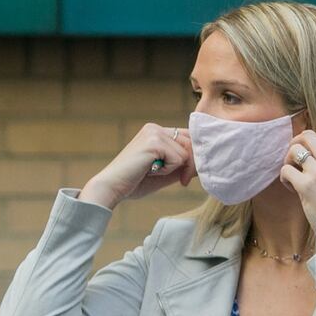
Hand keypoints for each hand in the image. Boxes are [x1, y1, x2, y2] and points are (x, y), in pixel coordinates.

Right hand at [79, 123, 195, 208]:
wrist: (112, 187)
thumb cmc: (135, 182)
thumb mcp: (165, 171)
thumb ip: (182, 165)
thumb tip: (204, 163)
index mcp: (155, 132)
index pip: (188, 139)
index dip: (191, 158)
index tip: (185, 177)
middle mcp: (155, 128)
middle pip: (191, 144)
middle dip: (190, 165)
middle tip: (182, 181)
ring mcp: (154, 132)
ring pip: (186, 152)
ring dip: (175, 168)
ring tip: (154, 172)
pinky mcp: (154, 142)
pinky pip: (178, 158)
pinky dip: (168, 170)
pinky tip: (150, 171)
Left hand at [279, 130, 315, 231]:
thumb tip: (304, 150)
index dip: (304, 144)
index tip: (302, 158)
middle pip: (306, 136)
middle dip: (294, 144)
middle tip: (292, 160)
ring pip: (294, 151)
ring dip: (288, 162)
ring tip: (292, 177)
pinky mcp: (306, 184)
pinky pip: (285, 170)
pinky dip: (284, 178)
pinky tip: (291, 188)